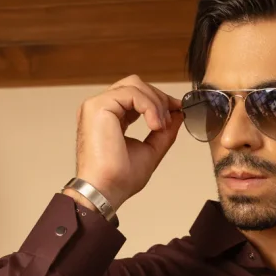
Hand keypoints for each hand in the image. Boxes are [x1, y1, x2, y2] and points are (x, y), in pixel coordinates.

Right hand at [73, 75, 182, 209]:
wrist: (105, 191)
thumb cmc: (119, 179)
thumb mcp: (150, 150)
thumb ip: (163, 132)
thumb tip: (178, 115)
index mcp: (109, 117)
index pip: (136, 96)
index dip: (159, 100)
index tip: (178, 109)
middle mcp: (101, 108)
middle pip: (136, 84)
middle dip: (159, 99)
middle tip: (170, 120)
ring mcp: (97, 105)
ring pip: (135, 85)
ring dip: (156, 104)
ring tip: (161, 126)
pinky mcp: (98, 106)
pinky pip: (131, 93)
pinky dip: (149, 106)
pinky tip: (155, 125)